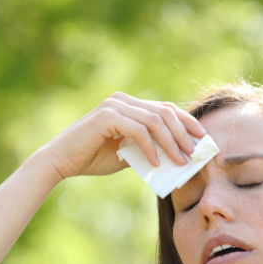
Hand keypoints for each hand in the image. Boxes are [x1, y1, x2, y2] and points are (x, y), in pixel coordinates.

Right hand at [30, 92, 205, 179]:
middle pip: (164, 112)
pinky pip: (138, 131)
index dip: (186, 122)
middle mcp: (122, 100)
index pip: (164, 108)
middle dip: (184, 133)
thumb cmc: (90, 158)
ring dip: (171, 142)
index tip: (202, 139)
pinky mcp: (107, 117)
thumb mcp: (125, 154)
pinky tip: (156, 163)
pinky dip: (150, 148)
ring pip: (154, 121)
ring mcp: (114, 106)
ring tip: (181, 161)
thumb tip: (175, 156)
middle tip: (195, 153)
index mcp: (127, 104)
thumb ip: (145, 149)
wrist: (60, 162)